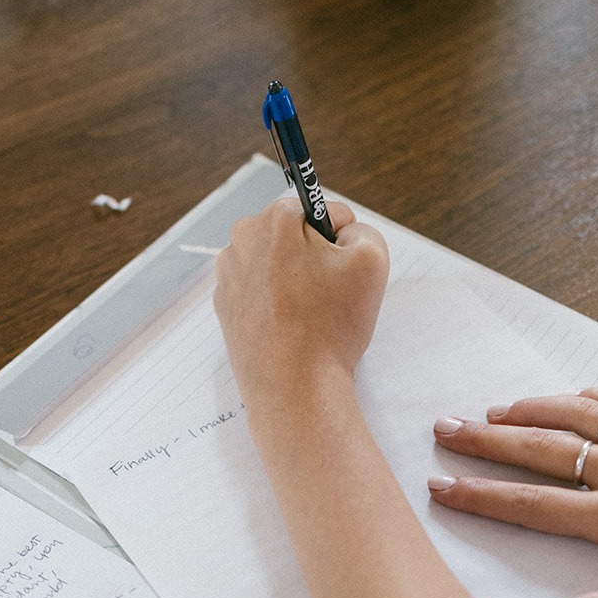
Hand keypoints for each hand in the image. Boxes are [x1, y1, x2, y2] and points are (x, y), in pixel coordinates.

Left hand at [214, 198, 389, 409]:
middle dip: (314, 257)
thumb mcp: (371, 260)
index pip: (321, 210)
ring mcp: (228, 275)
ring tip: (310, 314)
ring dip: (296, 280)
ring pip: (276, 264)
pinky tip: (290, 327)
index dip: (341, 238)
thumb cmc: (331, 325)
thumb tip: (342, 231)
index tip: (341, 268)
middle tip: (328, 293)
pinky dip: (277, 303)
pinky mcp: (226, 306)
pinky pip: (261, 292)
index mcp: (273, 220)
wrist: (294, 387)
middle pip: (293, 236)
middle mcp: (242, 240)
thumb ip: (363, 229)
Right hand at [428, 386, 597, 597]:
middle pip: (540, 452)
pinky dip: (589, 396)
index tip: (437, 486)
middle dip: (484, 443)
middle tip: (441, 429)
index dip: (480, 497)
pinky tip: (574, 394)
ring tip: (488, 411)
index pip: (533, 506)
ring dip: (527, 412)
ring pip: (575, 418)